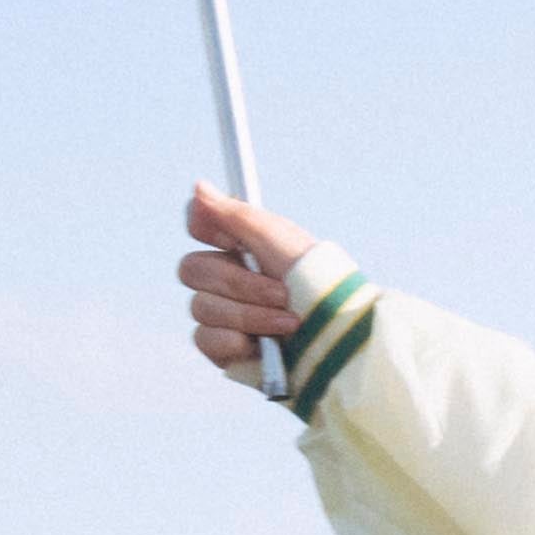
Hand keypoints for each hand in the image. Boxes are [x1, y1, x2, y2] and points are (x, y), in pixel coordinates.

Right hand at [175, 182, 320, 379]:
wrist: (342, 340)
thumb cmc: (319, 285)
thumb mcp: (281, 242)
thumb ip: (238, 215)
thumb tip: (198, 187)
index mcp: (240, 245)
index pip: (199, 225)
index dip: (205, 228)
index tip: (232, 242)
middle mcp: (225, 277)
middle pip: (193, 270)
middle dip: (241, 285)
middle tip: (282, 293)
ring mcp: (220, 313)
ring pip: (201, 307)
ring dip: (250, 316)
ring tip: (290, 323)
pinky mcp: (223, 347)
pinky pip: (205, 339)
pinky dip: (237, 342)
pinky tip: (265, 346)